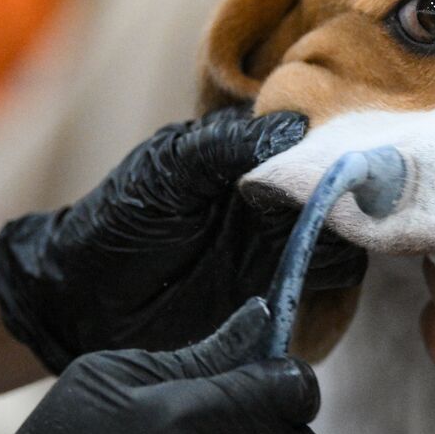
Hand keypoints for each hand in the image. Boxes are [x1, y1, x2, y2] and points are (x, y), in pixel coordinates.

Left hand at [0, 106, 366, 371]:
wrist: (81, 303)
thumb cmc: (117, 222)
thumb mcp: (165, 170)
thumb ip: (225, 146)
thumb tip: (298, 129)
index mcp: (251, 153)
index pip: (315, 133)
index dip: (337, 134)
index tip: (349, 143)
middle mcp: (279, 195)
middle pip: (345, 183)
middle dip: (353, 185)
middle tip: (344, 193)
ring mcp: (286, 244)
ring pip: (349, 229)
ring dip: (345, 230)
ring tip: (323, 233)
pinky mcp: (286, 293)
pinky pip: (334, 280)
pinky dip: (333, 275)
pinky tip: (313, 269)